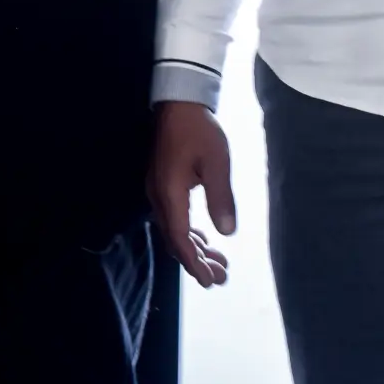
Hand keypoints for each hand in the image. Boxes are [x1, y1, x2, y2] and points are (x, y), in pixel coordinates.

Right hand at [147, 100, 236, 287]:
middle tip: (221, 278)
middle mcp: (159, 196)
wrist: (178, 102)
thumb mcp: (217, 163)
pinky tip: (204, 238)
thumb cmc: (199, 131)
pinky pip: (174, 217)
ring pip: (174, 229)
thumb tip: (226, 232)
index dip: (194, 263)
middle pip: (174, 239)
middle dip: (197, 261)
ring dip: (194, 248)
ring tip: (217, 263)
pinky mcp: (163, 183)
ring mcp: (158, 189)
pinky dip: (188, 232)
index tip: (210, 281)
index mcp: (170, 194)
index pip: (179, 239)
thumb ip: (221, 199)